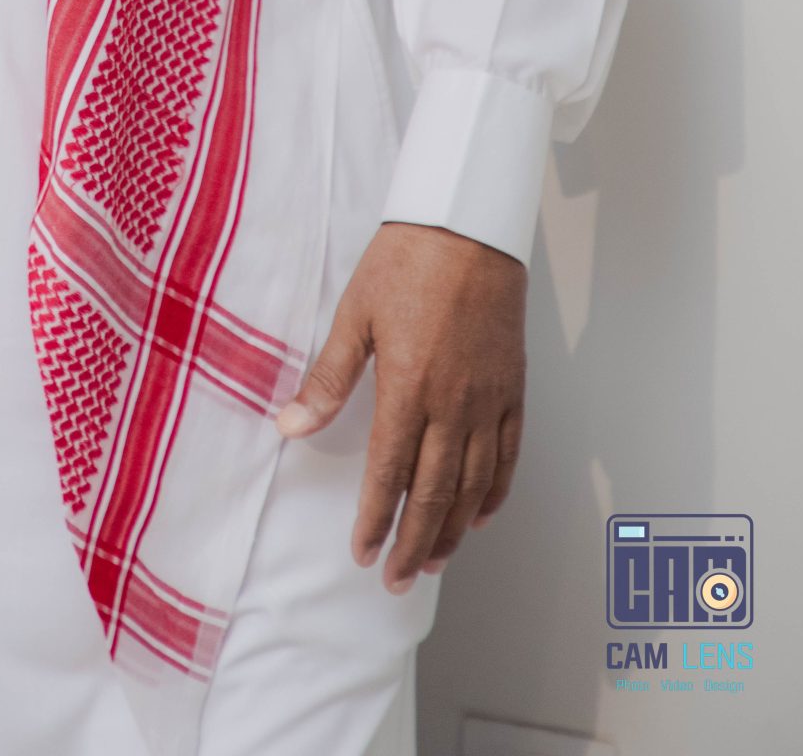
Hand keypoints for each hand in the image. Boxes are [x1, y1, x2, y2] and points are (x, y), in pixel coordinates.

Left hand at [274, 220, 524, 590]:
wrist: (468, 223)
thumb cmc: (406, 259)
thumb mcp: (355, 313)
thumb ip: (328, 377)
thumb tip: (290, 424)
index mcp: (409, 385)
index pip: (390, 472)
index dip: (376, 519)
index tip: (363, 553)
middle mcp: (453, 402)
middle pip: (435, 492)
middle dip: (414, 542)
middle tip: (399, 581)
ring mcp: (488, 398)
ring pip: (474, 483)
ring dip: (453, 528)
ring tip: (435, 560)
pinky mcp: (512, 387)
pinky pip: (508, 453)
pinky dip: (496, 492)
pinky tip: (480, 514)